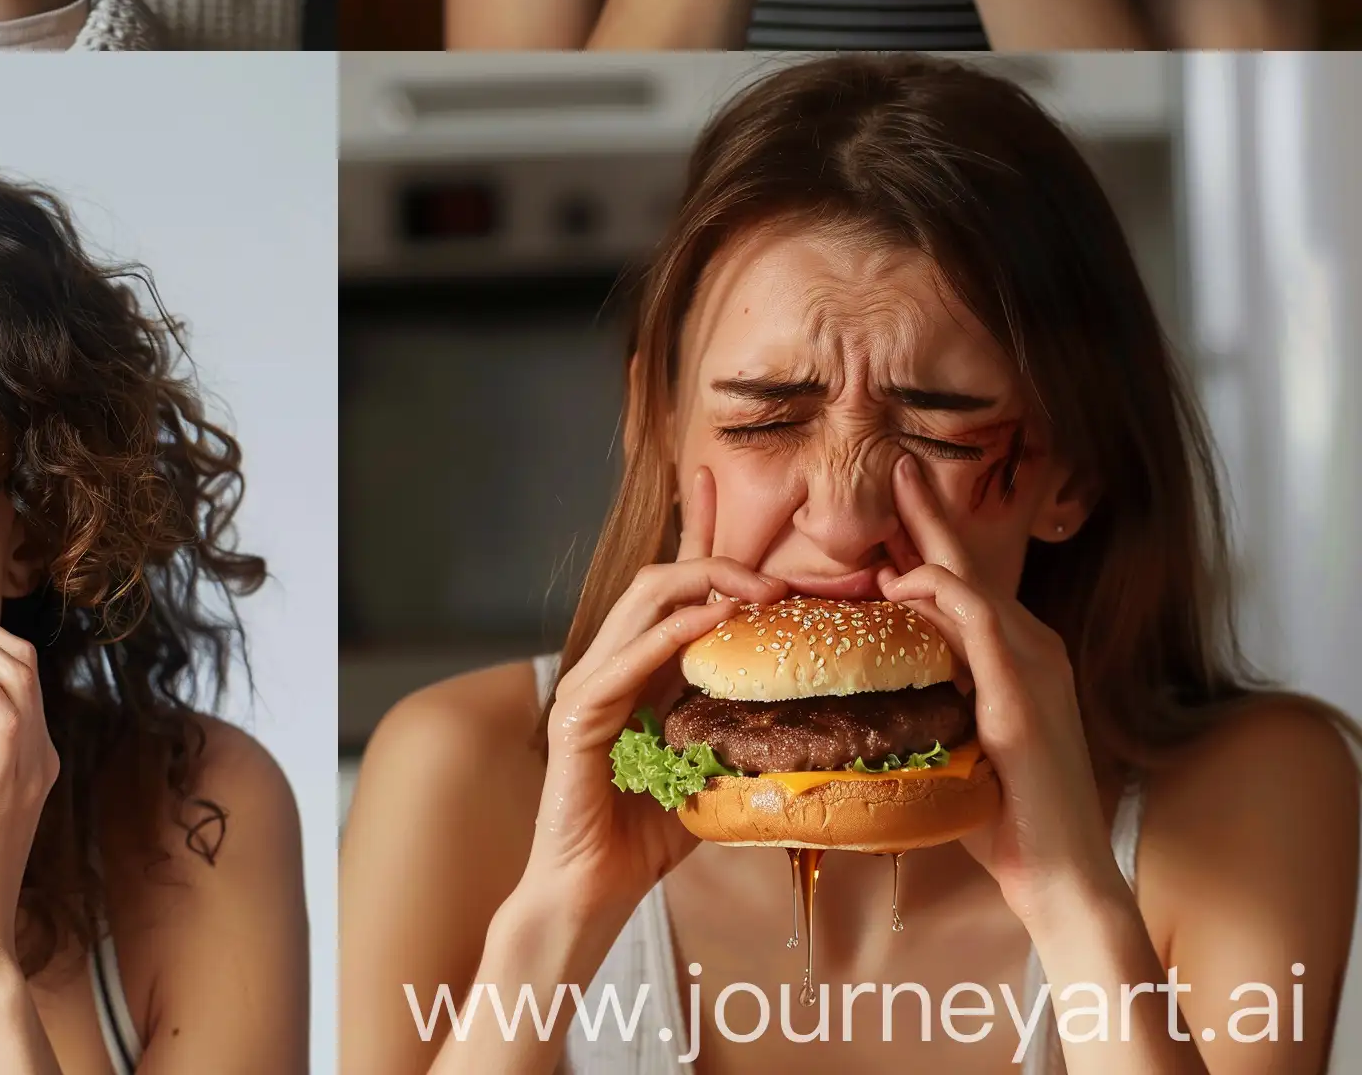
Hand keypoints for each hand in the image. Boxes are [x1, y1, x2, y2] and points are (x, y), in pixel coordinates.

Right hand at [524, 468, 785, 925]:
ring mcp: (591, 686)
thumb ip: (737, 738)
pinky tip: (705, 626)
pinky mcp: (580, 716)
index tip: (720, 492)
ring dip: (699, 587)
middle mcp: (611, 666)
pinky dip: (666, 637)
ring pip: (641, 606)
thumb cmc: (642, 841)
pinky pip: (625, 662)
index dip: (697, 541)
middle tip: (774, 575)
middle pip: (659, 584)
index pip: (672, 592)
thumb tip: (807, 726)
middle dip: (715, 560)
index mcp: (640, 674)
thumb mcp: (707, 777)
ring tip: (752, 588)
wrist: (588, 895)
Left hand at [877, 457, 1120, 922]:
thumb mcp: (954, 740)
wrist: (1057, 875)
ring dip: (928, 539)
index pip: (968, 583)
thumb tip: (864, 684)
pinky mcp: (1024, 692)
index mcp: (1019, 656)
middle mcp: (1033, 648)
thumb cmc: (1000, 815)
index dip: (932, 540)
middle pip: (971, 567)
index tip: (897, 501)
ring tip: (893, 497)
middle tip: (896, 466)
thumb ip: (924, 699)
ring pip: (973, 582)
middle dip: (932, 515)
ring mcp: (1034, 666)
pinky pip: (979, 620)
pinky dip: (939, 593)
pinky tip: (902, 582)